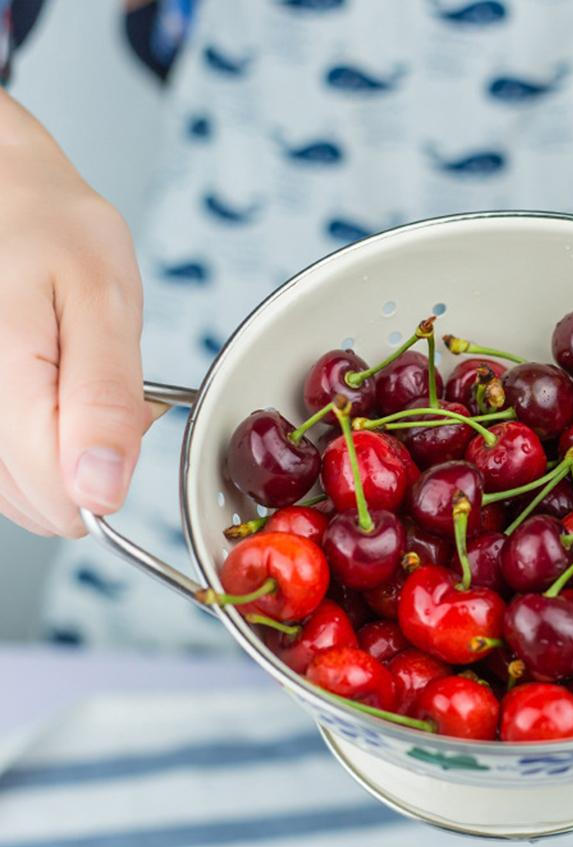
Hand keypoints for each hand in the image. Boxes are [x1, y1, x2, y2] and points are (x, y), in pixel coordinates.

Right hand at [0, 91, 149, 536]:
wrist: (1, 190)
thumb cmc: (50, 228)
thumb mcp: (102, 301)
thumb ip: (105, 401)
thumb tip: (101, 493)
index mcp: (2, 374)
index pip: (57, 496)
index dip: (109, 479)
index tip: (131, 421)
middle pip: (35, 501)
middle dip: (87, 464)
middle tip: (105, 388)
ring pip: (14, 490)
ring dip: (61, 455)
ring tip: (75, 378)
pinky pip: (0, 465)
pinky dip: (35, 442)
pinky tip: (50, 391)